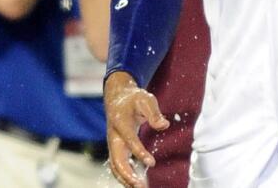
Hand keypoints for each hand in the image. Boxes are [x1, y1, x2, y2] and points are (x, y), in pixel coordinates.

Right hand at [104, 71, 167, 187]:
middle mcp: (114, 137)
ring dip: (125, 179)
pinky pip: (117, 165)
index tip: (151, 163)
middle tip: (140, 186)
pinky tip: (136, 183)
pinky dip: (124, 175)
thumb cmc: (134, 99)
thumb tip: (164, 125)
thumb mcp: (146, 99)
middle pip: (116, 160)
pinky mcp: (116, 149)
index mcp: (121, 124)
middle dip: (127, 174)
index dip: (139, 153)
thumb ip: (154, 113)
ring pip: (115, 166)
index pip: (130, 141)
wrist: (117, 98)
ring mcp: (113, 144)